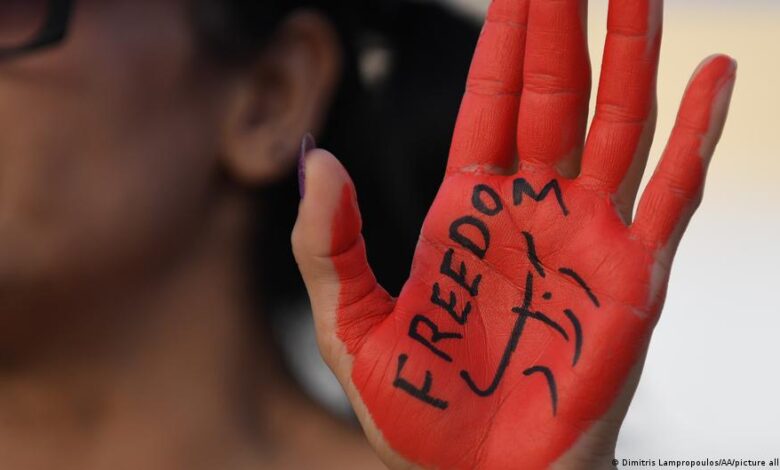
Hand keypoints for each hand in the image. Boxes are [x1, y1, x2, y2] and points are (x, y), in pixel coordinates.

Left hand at [293, 0, 735, 467]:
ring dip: (632, 54)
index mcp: (467, 211)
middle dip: (566, 24)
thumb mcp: (353, 327)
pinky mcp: (633, 278)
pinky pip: (672, 192)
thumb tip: (317, 160)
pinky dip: (698, 134)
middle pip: (555, 94)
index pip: (491, 102)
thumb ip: (329, 245)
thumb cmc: (419, 415)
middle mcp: (532, 209)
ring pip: (617, 123)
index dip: (504, 40)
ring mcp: (588, 237)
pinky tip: (714, 73)